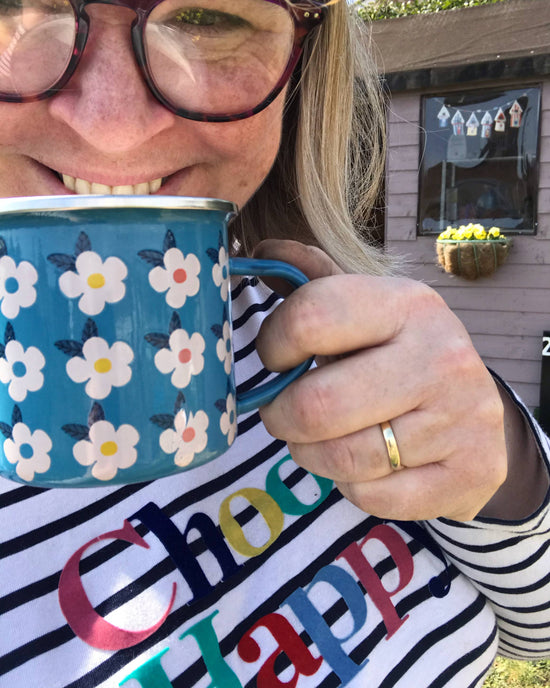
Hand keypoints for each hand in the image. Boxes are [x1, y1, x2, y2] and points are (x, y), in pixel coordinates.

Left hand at [253, 239, 510, 521]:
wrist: (475, 415)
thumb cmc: (401, 355)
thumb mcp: (366, 309)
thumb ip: (313, 280)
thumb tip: (261, 249)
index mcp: (407, 304)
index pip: (312, 316)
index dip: (273, 344)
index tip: (275, 358)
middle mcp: (440, 357)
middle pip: (318, 405)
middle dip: (281, 417)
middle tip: (282, 415)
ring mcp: (460, 419)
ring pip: (343, 458)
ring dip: (311, 454)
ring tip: (316, 440)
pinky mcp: (467, 475)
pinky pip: (373, 497)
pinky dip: (350, 487)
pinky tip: (360, 466)